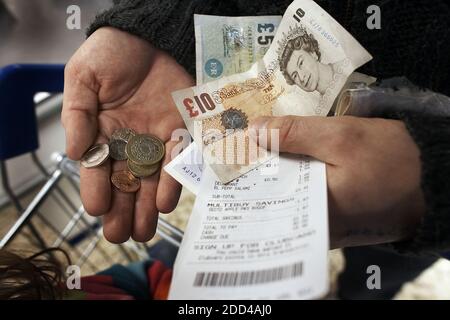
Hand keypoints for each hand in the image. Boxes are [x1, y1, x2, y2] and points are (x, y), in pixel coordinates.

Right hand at [62, 27, 193, 242]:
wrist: (148, 36)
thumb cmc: (111, 53)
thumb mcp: (83, 78)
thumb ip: (78, 114)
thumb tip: (77, 151)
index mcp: (102, 133)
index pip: (97, 169)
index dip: (95, 189)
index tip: (96, 209)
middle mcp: (129, 142)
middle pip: (124, 183)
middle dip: (122, 210)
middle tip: (120, 235)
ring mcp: (155, 139)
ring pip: (150, 180)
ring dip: (146, 207)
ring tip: (143, 231)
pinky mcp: (180, 131)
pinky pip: (176, 160)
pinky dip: (171, 181)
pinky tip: (163, 202)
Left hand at [250, 115, 424, 247]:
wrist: (432, 177)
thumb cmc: (391, 159)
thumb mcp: (342, 136)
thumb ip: (295, 134)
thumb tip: (253, 130)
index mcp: (311, 211)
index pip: (262, 194)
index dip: (243, 170)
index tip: (227, 150)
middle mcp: (313, 224)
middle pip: (271, 195)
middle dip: (256, 169)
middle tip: (237, 143)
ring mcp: (324, 221)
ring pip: (286, 195)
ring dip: (274, 170)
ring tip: (256, 146)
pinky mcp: (333, 213)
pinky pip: (303, 195)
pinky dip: (293, 175)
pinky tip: (285, 156)